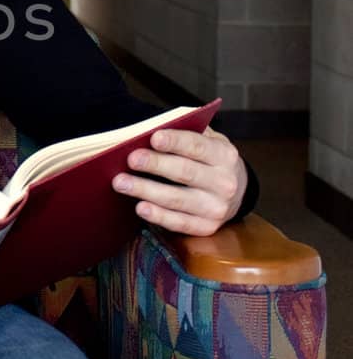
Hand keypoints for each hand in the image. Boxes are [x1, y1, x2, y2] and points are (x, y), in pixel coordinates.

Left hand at [111, 125, 247, 235]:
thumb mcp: (208, 141)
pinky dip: (158, 216)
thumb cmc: (210, 160)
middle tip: (130, 159)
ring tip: (121, 182)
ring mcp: (216, 208)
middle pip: (185, 172)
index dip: (175, 142)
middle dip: (156, 165)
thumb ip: (186, 134)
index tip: (153, 138)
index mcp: (225, 155)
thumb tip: (150, 131)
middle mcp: (224, 183)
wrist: (237, 192)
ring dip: (146, 190)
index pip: (198, 146)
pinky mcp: (206, 227)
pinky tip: (140, 207)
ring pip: (177, 199)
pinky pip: (178, 223)